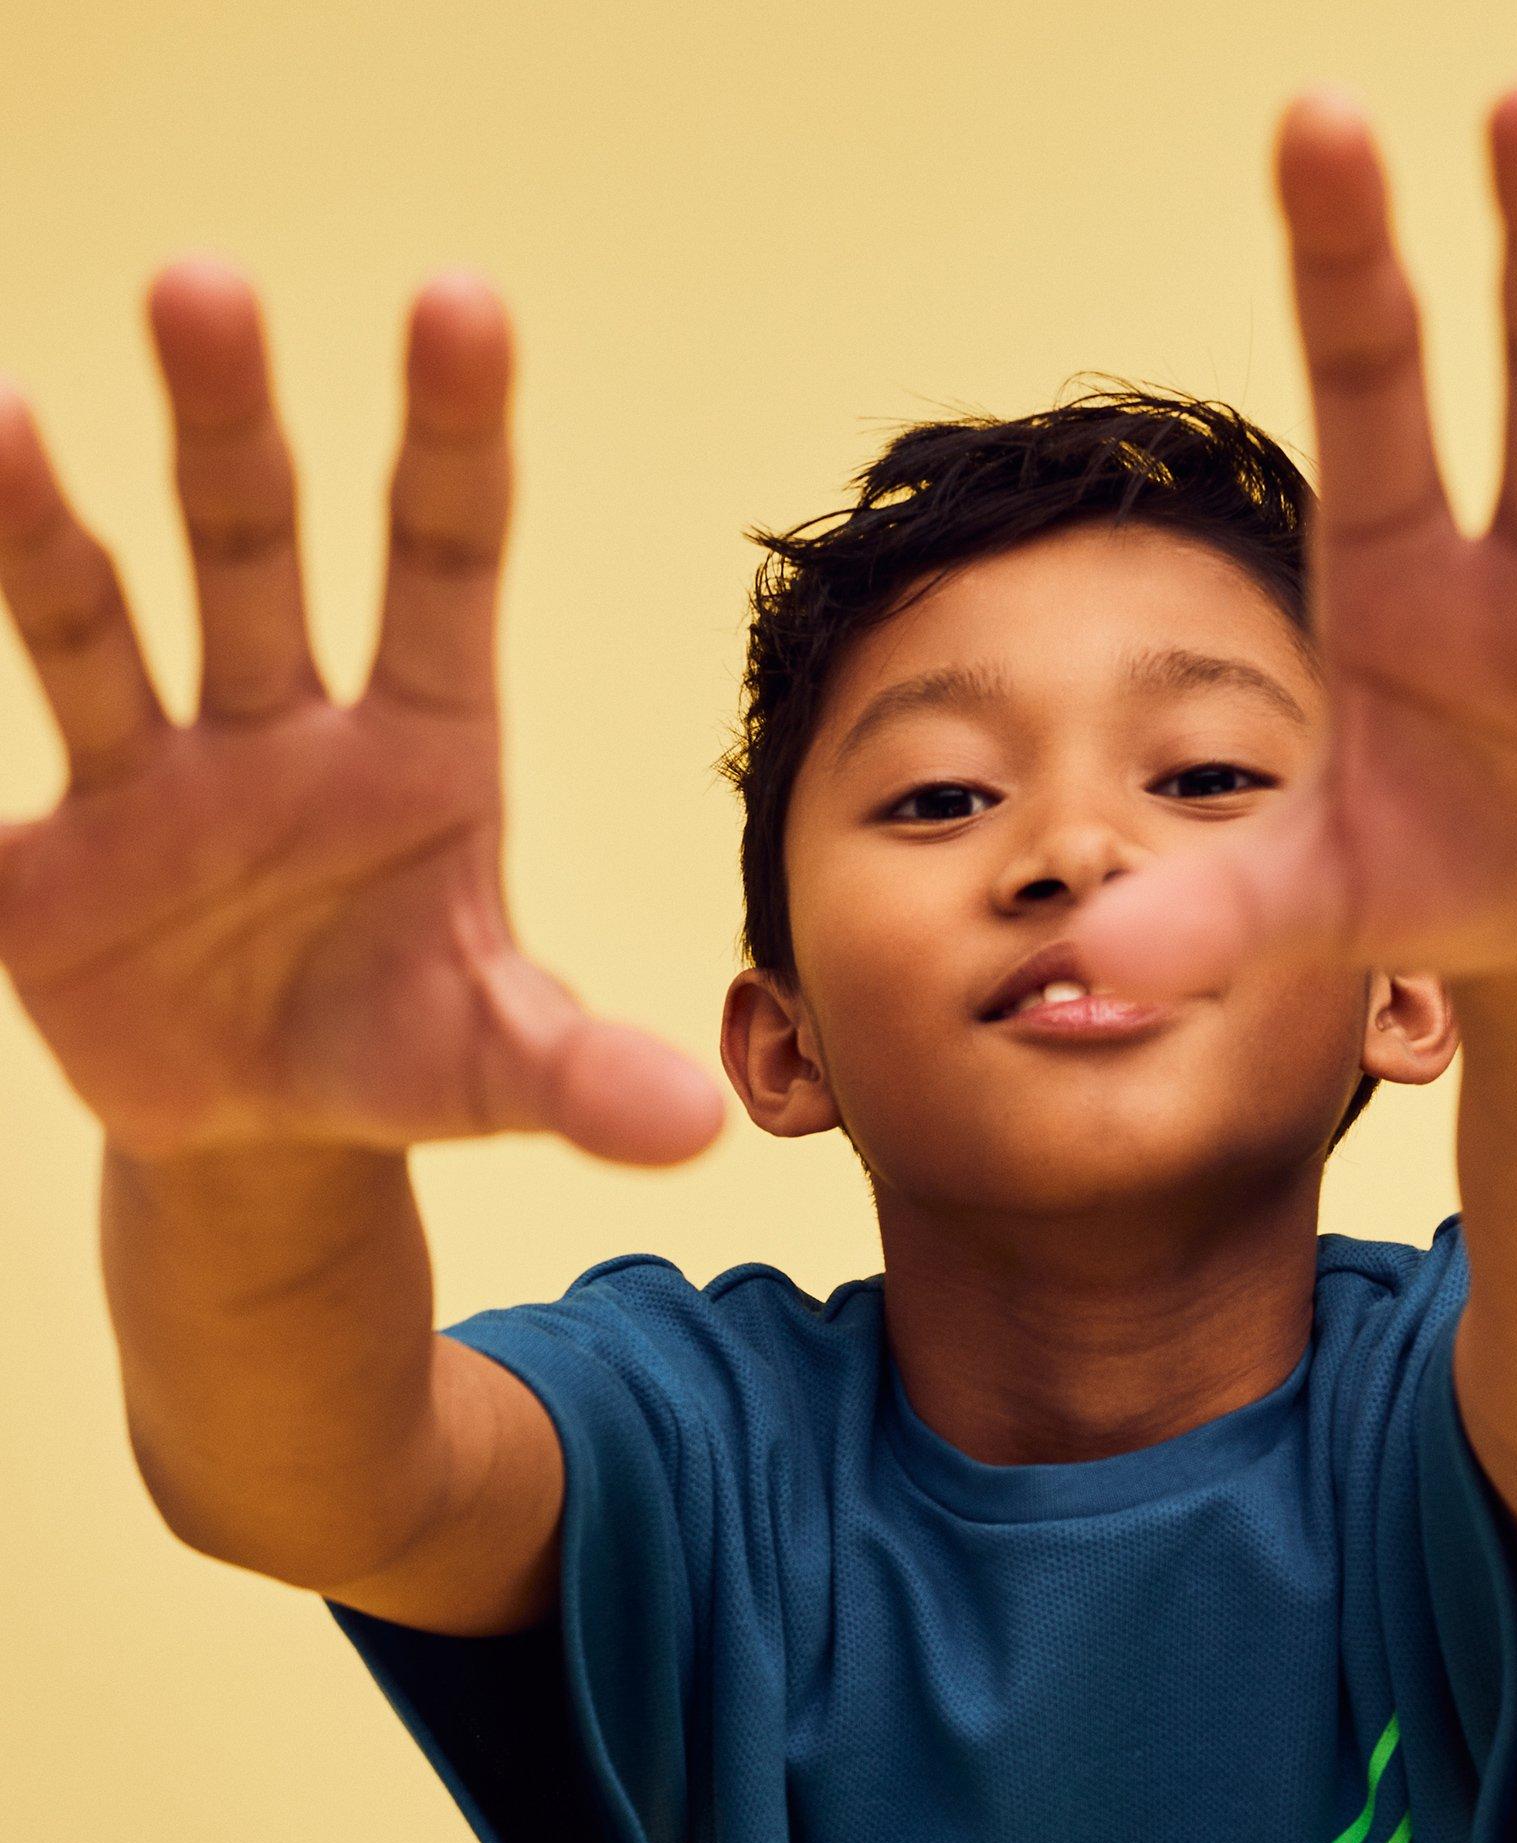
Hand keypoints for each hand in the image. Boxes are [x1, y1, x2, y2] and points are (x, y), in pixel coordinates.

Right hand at [0, 265, 719, 1165]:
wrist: (268, 1131)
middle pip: (254, 547)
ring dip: (39, 523)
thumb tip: (695, 1122)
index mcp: (423, 743)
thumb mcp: (499, 1066)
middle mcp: (279, 725)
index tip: (462, 301)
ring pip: (93, 626)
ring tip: (4, 417)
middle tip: (206, 284)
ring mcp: (149, 778)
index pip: (446, 561)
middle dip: (230, 427)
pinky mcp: (42, 860)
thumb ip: (586, 1076)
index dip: (453, 438)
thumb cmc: (401, 1048)